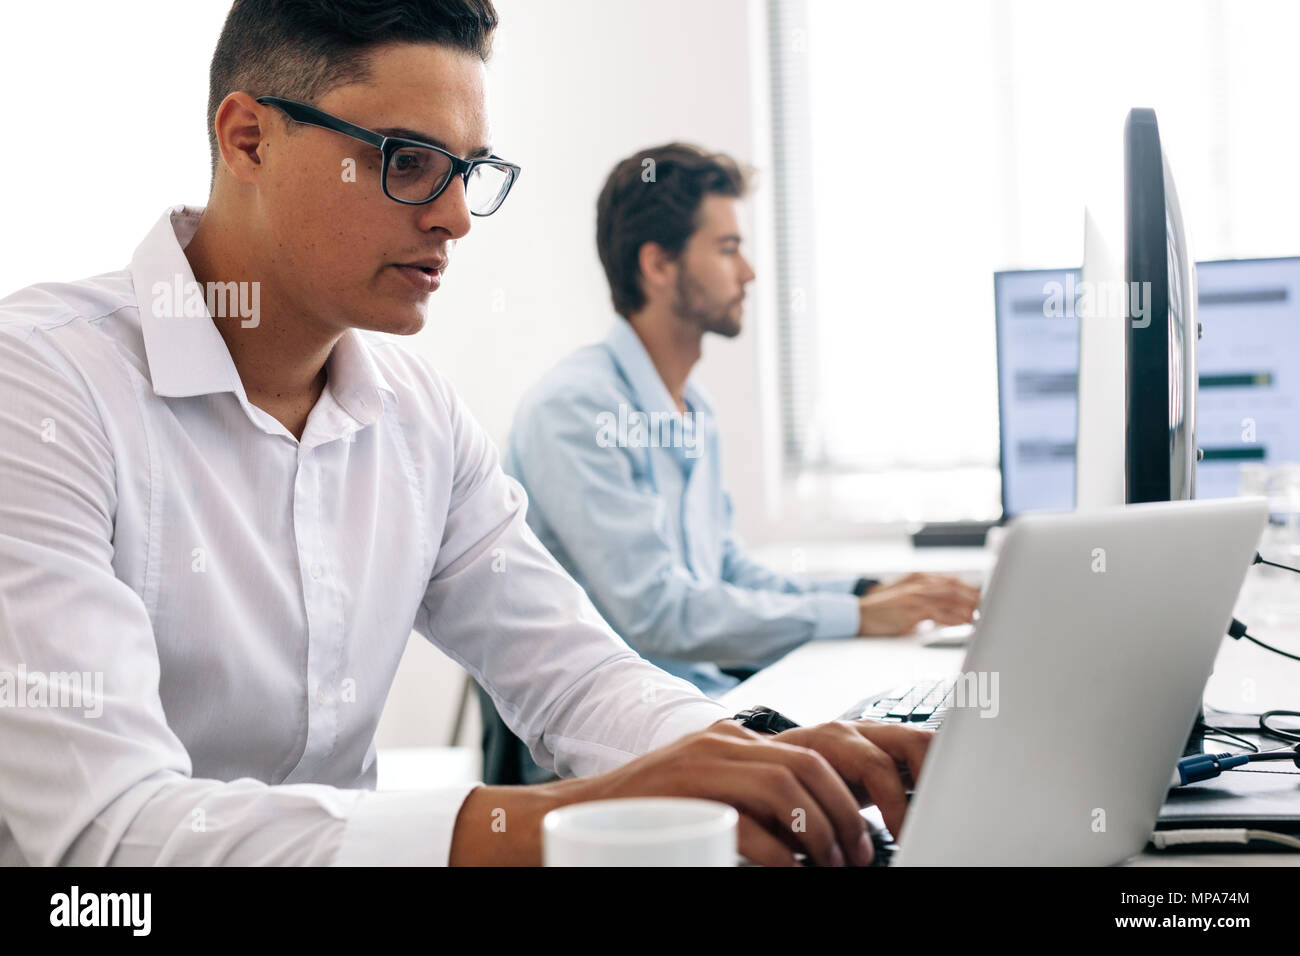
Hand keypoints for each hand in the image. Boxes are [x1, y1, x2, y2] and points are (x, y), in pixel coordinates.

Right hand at [451, 717, 931, 866]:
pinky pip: (750, 824)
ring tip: (835, 866)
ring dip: (826, 832)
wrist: (567, 820)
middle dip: (851, 811)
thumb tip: (814, 832)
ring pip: (791, 786)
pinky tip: (792, 873)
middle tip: (863, 853)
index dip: (863, 776)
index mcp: (735, 739)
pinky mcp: (685, 797)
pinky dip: (781, 855)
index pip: (819, 743)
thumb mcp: (708, 791)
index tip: (886, 814)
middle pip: (815, 761)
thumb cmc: (641, 815)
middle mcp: (724, 742)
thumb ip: (754, 794)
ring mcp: (703, 765)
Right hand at [858, 572, 979, 634]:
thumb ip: (928, 600)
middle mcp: (919, 583)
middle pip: (955, 588)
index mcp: (920, 578)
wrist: (858, 614)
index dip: (972, 590)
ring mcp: (914, 595)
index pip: (952, 581)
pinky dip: (953, 618)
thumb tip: (952, 610)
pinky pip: (937, 612)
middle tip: (991, 609)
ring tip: (982, 617)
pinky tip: (964, 623)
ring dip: (968, 608)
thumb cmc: (883, 610)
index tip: (987, 600)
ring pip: (949, 598)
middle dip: (975, 598)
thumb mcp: (907, 599)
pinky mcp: (910, 609)